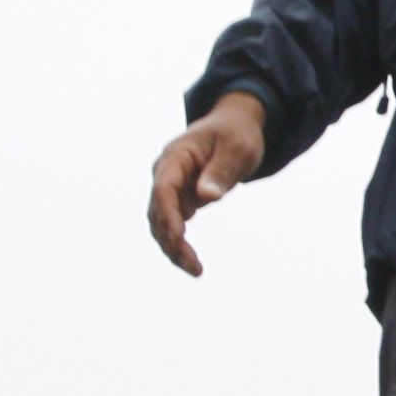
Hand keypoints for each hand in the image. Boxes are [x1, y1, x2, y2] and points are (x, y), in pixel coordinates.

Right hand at [149, 91, 266, 275]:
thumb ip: (221, 170)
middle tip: (194, 267)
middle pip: (158, 212)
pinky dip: (179, 243)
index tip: (178, 238)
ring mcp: (171, 187)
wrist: (234, 126)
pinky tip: (192, 262)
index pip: (163, 189)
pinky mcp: (180, 199)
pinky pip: (174, 225)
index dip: (168, 215)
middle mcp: (166, 174)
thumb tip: (207, 197)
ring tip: (196, 270)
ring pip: (162, 223)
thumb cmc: (236, 134)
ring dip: (174, 248)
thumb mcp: (237, 148)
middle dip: (172, 241)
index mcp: (176, 157)